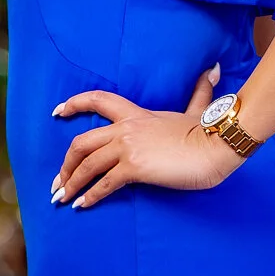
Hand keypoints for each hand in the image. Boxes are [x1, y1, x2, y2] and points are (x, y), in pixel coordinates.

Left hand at [51, 64, 236, 209]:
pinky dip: (90, 196)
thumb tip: (214, 70)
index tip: (57, 112)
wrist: (217, 145)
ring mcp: (128, 148)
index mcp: (137, 114)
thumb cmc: (209, 132)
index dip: (74, 104)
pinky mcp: (134, 167)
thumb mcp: (197, 110)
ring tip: (63, 198)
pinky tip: (82, 205)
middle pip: (82, 142)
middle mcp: (126, 129)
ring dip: (71, 183)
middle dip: (65, 164)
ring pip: (87, 164)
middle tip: (58, 181)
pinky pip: (104, 184)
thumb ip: (199, 93)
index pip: (98, 100)